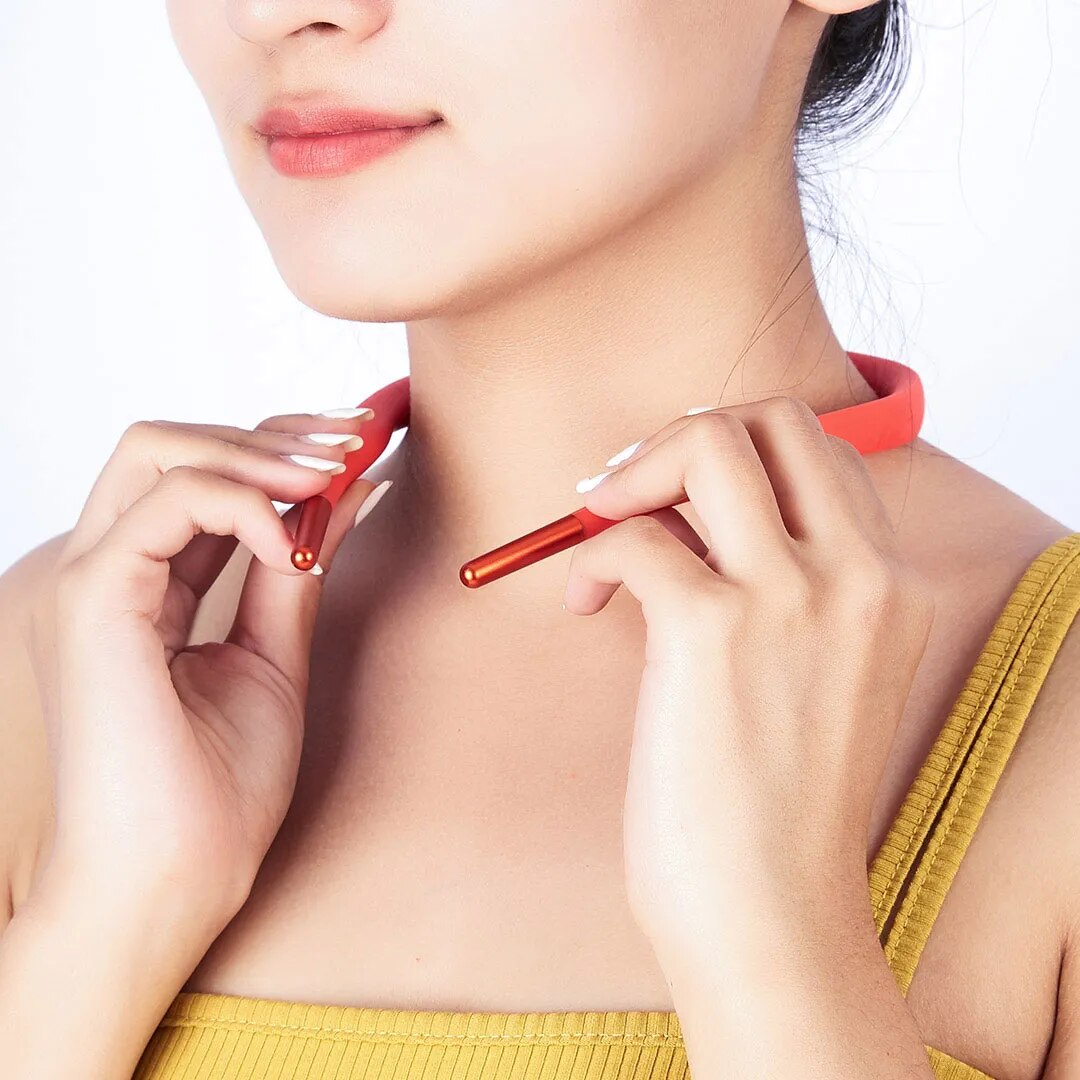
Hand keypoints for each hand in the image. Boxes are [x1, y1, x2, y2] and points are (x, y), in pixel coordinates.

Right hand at [27, 410, 386, 927]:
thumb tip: (347, 494)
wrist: (176, 880)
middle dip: (271, 430)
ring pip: (159, 450)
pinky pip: (169, 502)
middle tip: (355, 439)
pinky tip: (291, 541)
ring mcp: (92, 580)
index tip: (358, 442)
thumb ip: (294, 571)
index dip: (279, 450)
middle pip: (171, 443)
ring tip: (337, 470)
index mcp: (143, 585)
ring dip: (261, 449)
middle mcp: (108, 570)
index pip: (201, 478)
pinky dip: (243, 500)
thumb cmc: (216, 789)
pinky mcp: (95, 600)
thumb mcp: (273, 655)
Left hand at [564, 395, 934, 961]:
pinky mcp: (714, 630)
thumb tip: (674, 512)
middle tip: (629, 493)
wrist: (768, 912)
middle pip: (774, 420)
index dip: (739, 457)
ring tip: (597, 531)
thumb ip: (777, 586)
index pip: (824, 453)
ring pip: (710, 442)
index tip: (677, 498)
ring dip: (633, 473)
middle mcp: (860, 574)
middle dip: (686, 437)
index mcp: (892, 584)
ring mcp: (793, 597)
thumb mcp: (812, 674)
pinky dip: (589, 555)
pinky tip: (583, 604)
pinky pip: (633, 533)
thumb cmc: (770, 800)